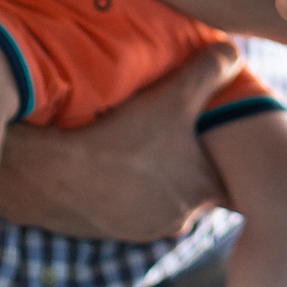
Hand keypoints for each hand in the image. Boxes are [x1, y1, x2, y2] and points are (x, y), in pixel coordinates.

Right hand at [0, 42, 239, 240]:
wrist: (50, 173)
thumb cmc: (122, 135)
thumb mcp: (175, 94)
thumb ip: (211, 71)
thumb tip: (236, 53)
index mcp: (203, 190)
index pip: (229, 178)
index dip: (220, 154)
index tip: (207, 134)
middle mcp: (178, 218)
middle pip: (193, 188)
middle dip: (185, 163)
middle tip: (168, 132)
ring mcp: (142, 230)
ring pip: (158, 198)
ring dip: (152, 178)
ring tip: (135, 144)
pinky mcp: (109, 233)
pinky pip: (126, 208)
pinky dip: (121, 189)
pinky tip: (108, 161)